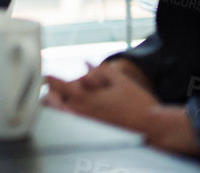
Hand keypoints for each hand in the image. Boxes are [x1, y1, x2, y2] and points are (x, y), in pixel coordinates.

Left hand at [45, 63, 164, 135]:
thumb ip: (101, 70)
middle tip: (47, 90)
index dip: (50, 79)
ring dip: (55, 107)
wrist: (155, 128)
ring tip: (56, 102)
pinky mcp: (93, 135)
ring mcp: (85, 125)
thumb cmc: (139, 104)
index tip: (45, 75)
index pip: (58, 86)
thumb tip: (86, 63)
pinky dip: (67, 119)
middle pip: (51, 104)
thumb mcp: (121, 81)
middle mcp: (82, 113)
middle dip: (48, 95)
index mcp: (86, 97)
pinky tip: (71, 115)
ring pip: (59, 117)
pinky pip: (72, 127)